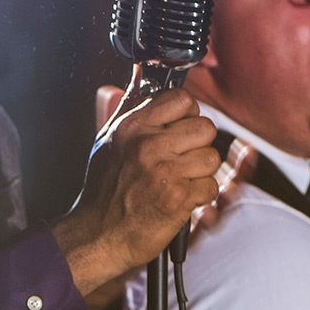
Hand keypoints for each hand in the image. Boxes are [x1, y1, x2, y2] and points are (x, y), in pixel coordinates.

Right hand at [54, 87, 219, 295]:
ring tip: (180, 180)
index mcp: (132, 127)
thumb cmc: (103, 190)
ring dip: (201, 172)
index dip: (187, 114)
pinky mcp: (177, 199)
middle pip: (205, 127)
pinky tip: (180, 198)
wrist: (98, 235)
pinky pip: (210, 187)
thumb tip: (139, 74)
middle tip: (182, 159)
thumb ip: (129, 107)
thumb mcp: (108, 140)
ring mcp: (164, 172)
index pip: (182, 99)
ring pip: (211, 157)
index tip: (179, 128)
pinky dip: (200, 196)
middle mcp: (148, 146)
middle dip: (199, 144)